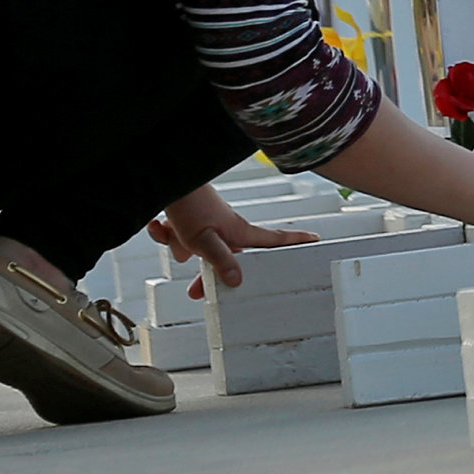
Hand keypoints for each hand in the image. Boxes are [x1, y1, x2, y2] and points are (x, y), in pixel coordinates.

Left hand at [149, 183, 320, 297]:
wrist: (170, 181)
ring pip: (194, 250)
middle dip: (205, 274)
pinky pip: (177, 237)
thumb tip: (237, 280)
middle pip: (223, 259)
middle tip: (196, 291)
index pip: (272, 240)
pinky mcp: (188, 223)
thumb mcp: (204, 239)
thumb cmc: (191, 206)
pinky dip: (165, 233)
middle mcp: (225, 230)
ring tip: (171, 233)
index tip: (314, 240)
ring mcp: (206, 226)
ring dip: (177, 245)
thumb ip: (221, 259)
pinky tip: (159, 225)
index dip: (294, 241)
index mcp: (238, 233)